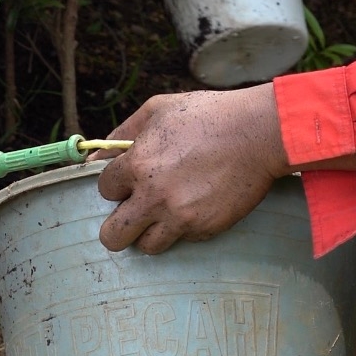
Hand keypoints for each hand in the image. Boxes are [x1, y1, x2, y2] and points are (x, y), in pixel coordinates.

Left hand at [97, 83, 287, 253]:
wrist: (262, 132)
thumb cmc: (211, 114)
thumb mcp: (160, 108)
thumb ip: (122, 132)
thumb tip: (93, 158)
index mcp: (138, 164)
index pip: (104, 190)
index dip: (117, 184)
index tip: (131, 179)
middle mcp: (154, 196)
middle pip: (112, 235)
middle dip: (118, 224)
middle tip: (134, 212)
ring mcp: (180, 216)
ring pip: (146, 246)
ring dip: (151, 231)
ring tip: (166, 212)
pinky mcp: (205, 229)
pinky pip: (183, 240)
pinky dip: (185, 227)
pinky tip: (198, 204)